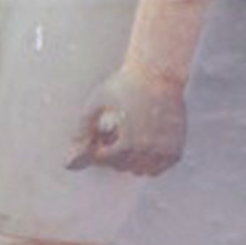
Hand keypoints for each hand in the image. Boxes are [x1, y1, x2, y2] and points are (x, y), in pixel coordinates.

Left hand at [67, 69, 186, 176]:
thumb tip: (69, 163)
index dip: (100, 147)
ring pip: (141, 171)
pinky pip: (158, 168)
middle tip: (117, 132)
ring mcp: (164, 151)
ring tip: (131, 136)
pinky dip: (150, 161)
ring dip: (132, 159)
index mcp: (128, 143)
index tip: (104, 132)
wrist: (159, 73)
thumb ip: (82, 132)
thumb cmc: (125, 85)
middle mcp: (148, 151)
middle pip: (123, 167)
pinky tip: (145, 141)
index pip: (106, 161)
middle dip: (116, 153)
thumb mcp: (97, 103)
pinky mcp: (176, 149)